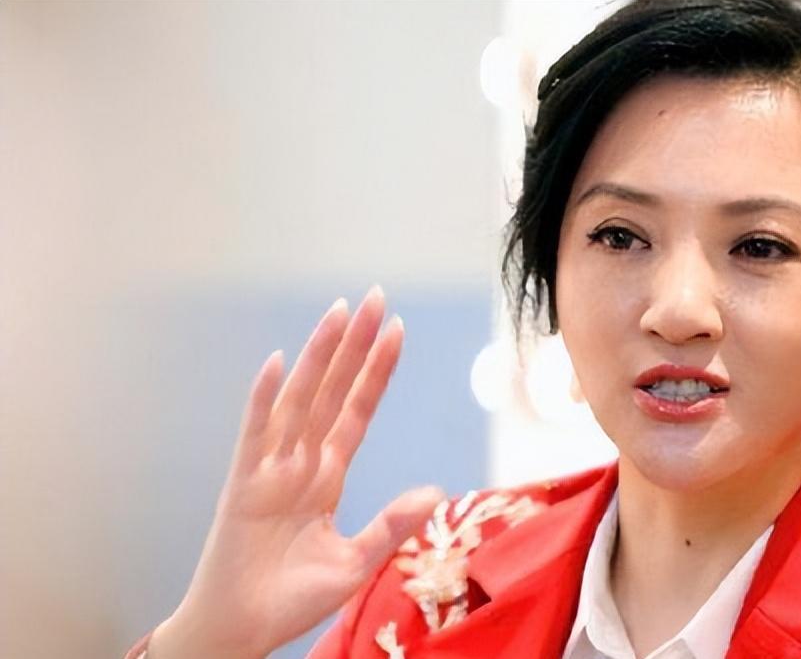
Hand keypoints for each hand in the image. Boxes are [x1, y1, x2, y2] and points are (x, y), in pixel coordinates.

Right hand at [149, 287, 444, 658]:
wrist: (242, 629)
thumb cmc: (291, 598)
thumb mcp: (356, 561)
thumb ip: (391, 525)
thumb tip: (435, 492)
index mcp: (326, 475)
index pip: (357, 411)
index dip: (377, 372)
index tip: (396, 331)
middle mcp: (300, 462)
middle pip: (333, 390)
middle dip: (354, 345)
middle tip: (375, 297)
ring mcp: (270, 468)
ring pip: (300, 399)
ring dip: (320, 356)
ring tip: (339, 312)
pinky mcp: (243, 485)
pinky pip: (255, 435)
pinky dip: (264, 400)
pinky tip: (279, 364)